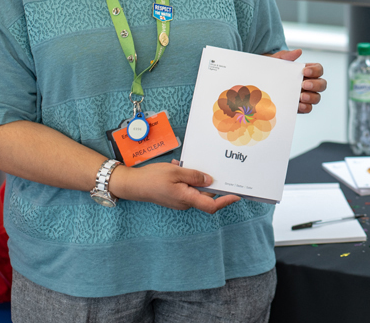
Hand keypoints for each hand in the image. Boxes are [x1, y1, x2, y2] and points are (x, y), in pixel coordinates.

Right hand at [109, 161, 240, 213]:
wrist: (132, 184)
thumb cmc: (152, 178)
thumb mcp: (175, 172)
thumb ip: (194, 176)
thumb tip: (211, 181)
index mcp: (186, 199)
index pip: (211, 204)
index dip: (226, 201)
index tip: (238, 194)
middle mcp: (185, 203)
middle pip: (206, 195)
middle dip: (214, 183)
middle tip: (222, 170)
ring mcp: (179, 200)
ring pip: (196, 190)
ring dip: (198, 178)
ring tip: (192, 165)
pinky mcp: (175, 195)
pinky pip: (187, 187)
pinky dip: (188, 177)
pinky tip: (180, 166)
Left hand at [268, 49, 327, 113]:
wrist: (258, 85)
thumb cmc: (270, 71)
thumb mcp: (275, 62)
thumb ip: (285, 56)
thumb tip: (298, 51)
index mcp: (306, 71)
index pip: (319, 69)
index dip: (315, 70)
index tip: (304, 71)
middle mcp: (309, 84)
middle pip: (322, 84)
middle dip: (315, 84)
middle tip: (303, 84)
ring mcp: (305, 96)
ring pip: (317, 97)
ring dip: (312, 97)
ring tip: (301, 96)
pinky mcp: (299, 107)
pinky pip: (308, 108)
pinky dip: (306, 107)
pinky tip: (299, 105)